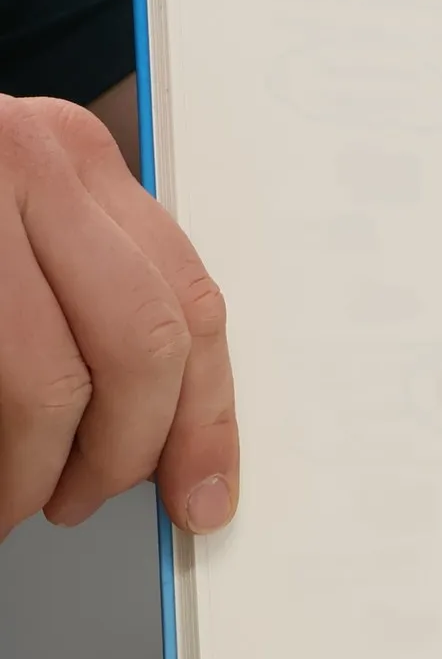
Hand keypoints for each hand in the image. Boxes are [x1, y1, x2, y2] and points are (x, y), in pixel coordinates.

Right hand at [0, 94, 236, 540]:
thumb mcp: (17, 227)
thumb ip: (88, 297)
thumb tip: (161, 432)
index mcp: (72, 157)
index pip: (189, 306)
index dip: (205, 421)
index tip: (202, 493)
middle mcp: (25, 162)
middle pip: (140, 347)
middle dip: (123, 452)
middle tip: (81, 500)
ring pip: (49, 383)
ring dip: (33, 471)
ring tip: (12, 501)